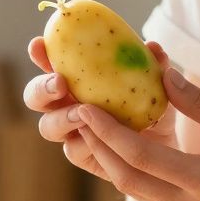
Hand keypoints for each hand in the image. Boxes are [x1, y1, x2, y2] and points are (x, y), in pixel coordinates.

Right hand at [23, 37, 179, 180]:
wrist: (165, 146)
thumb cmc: (152, 106)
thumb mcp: (157, 84)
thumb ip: (153, 66)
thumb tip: (153, 48)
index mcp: (74, 77)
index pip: (49, 61)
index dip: (39, 54)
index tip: (39, 44)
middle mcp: (64, 103)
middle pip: (34, 96)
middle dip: (41, 89)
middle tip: (59, 83)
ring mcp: (70, 131)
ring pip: (48, 126)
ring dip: (61, 118)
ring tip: (81, 112)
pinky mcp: (82, 155)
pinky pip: (73, 150)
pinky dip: (84, 143)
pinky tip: (98, 136)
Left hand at [76, 68, 199, 200]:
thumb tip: (163, 75)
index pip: (142, 157)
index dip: (108, 132)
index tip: (85, 106)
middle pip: (127, 179)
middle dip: (98, 147)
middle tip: (77, 114)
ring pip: (135, 190)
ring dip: (110, 160)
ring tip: (91, 128)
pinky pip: (150, 194)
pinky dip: (130, 170)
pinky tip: (121, 147)